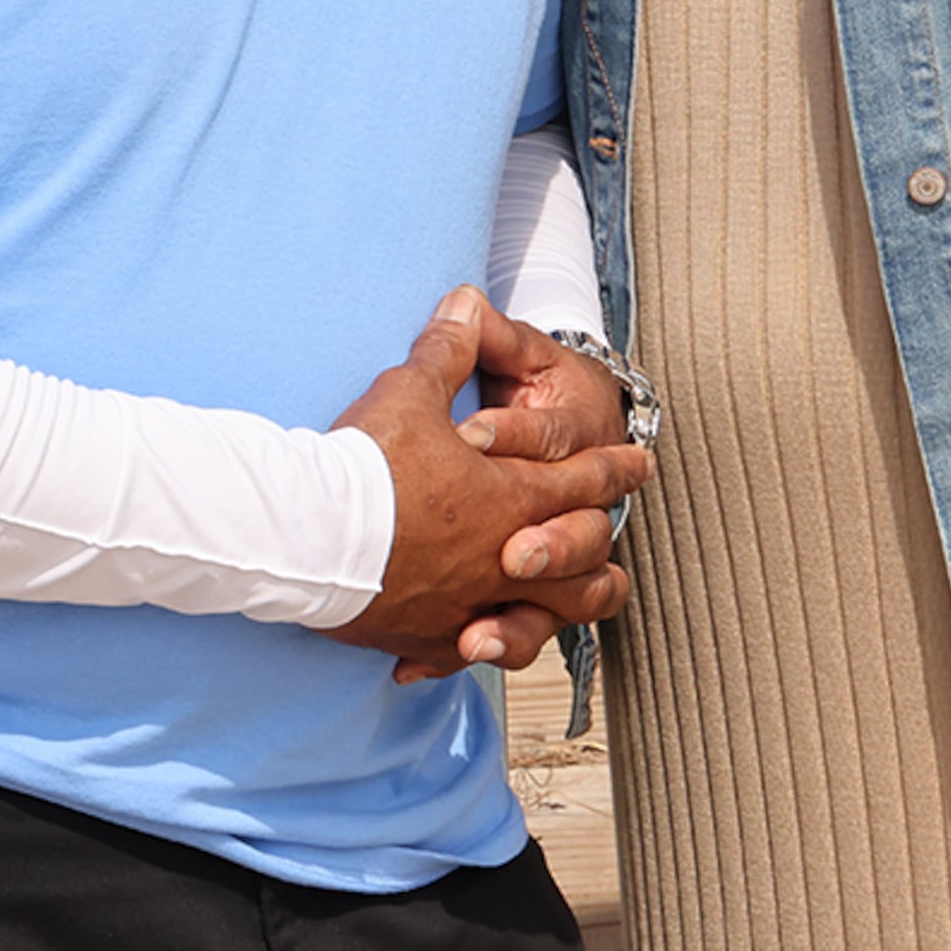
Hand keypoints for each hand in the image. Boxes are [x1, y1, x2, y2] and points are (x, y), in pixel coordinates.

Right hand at [326, 290, 650, 682]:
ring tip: (571, 599)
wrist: (311, 537)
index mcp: (511, 498)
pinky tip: (466, 644)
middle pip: (580, 559)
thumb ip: (449, 349)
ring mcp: (467, 604)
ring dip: (561, 608)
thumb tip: (467, 300)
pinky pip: (463, 650)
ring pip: (540, 619)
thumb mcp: (412, 391)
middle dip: (601, 539)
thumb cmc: (368, 464)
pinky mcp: (424, 635)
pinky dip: (471, 645)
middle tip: (616, 533)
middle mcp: (501, 559)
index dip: (614, 469)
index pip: (582, 481)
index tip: (640, 464)